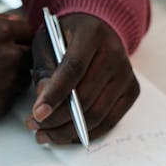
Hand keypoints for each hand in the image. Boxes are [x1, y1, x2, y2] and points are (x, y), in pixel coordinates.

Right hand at [0, 7, 32, 122]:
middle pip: (29, 54)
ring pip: (23, 76)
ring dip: (12, 74)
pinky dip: (2, 92)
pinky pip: (11, 95)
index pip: (28, 32)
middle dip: (17, 55)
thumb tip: (12, 20)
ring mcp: (6, 82)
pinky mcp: (1, 103)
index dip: (18, 37)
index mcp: (2, 31)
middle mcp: (9, 56)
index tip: (11, 42)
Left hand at [27, 13, 138, 143]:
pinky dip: (85, 133)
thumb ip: (44, 70)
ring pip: (97, 115)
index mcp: (91, 34)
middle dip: (56, 119)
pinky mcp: (132, 91)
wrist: (97, 30)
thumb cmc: (66, 37)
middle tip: (34, 126)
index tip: (37, 114)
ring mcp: (126, 74)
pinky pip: (109, 121)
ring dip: (67, 131)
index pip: (73, 69)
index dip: (54, 95)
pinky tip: (65, 135)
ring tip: (45, 134)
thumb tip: (42, 101)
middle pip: (86, 97)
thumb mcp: (47, 44)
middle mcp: (114, 53)